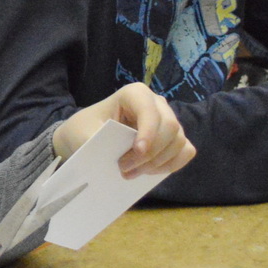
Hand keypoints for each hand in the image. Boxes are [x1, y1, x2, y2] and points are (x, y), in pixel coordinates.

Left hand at [52, 81, 194, 177]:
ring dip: (158, 163)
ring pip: (178, 141)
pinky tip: (151, 172)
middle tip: (125, 169)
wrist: (87, 135)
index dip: (149, 132)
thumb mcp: (82, 133)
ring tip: (131, 173)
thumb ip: (97, 142)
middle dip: (151, 153)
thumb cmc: (85, 129)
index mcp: (134, 94)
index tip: (138, 152)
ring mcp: (167, 120)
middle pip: (170, 127)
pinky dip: (172, 164)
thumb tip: (114, 155)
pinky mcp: (172, 138)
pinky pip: (185, 151)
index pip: (150, 111)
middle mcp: (156, 103)